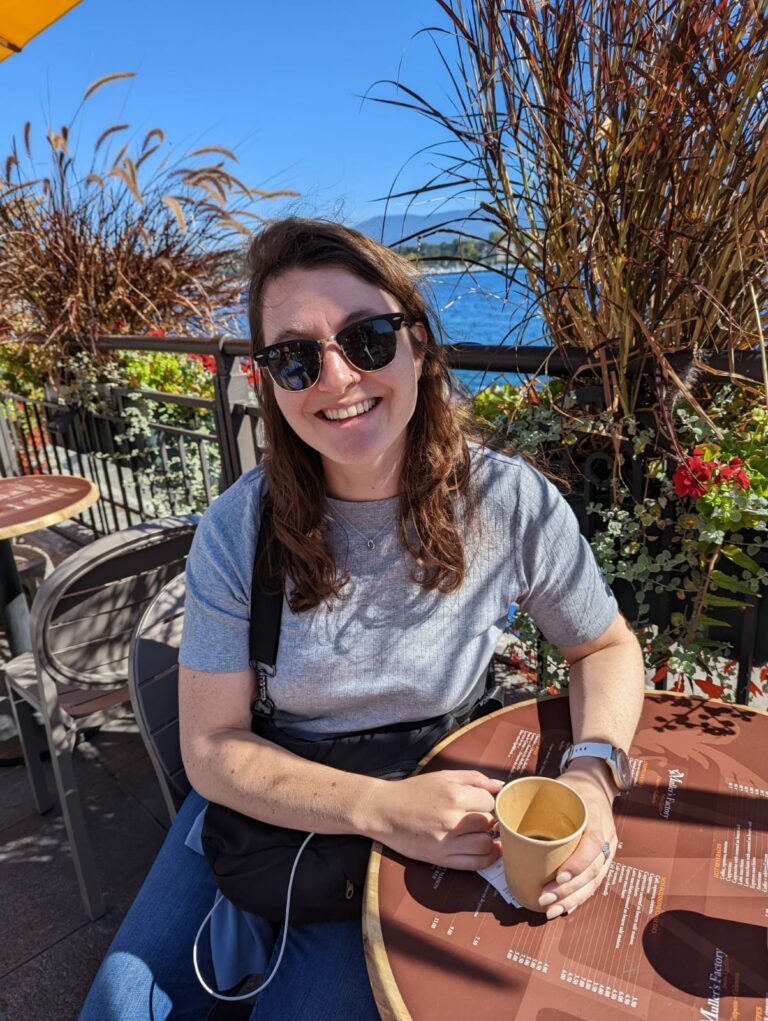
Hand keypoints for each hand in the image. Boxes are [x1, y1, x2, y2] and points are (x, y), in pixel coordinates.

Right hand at [366, 770, 503, 869]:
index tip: (480, 803)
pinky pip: (473, 863)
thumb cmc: (413, 792)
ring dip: (488, 840)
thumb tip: (500, 785)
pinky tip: (488, 852)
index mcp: (454, 795)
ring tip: (482, 834)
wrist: (384, 811)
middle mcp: (452, 819)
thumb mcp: (443, 776)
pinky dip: (486, 859)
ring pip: (485, 844)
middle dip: (489, 820)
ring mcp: (447, 841)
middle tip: (481, 819)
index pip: (489, 801)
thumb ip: (474, 778)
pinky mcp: (441, 858)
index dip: (487, 802)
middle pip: (489, 823)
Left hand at [536, 764, 617, 918]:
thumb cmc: (571, 788)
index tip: (559, 877)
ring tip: (551, 910)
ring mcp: (606, 851)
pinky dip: (579, 898)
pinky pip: (593, 883)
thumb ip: (537, 802)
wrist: (594, 785)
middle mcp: (605, 839)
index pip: (591, 846)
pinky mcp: (601, 860)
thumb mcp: (559, 788)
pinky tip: (565, 909)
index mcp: (596, 819)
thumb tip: (500, 816)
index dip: (577, 864)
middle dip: (568, 890)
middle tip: (545, 899)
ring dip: (572, 899)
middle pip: (591, 871)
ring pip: (592, 882)